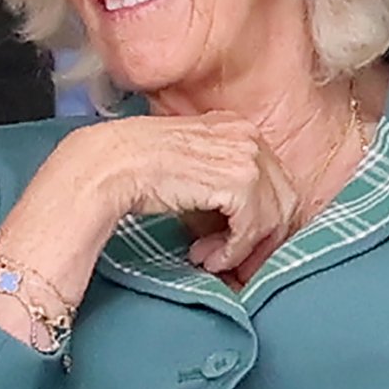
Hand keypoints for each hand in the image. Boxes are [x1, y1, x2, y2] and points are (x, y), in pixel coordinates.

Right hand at [0, 112, 298, 336]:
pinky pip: (254, 226)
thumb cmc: (136, 172)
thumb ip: (217, 183)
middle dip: (260, 239)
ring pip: (272, 216)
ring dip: (242, 248)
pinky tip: (205, 258)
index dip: (261, 220)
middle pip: (283, 198)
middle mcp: (246, 134)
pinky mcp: (238, 180)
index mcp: (235, 126)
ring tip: (207, 260)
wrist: (105, 168)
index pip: (272, 178)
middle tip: (227, 263)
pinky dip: (234, 250)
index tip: (235, 248)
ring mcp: (245, 155)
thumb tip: (242, 227)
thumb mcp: (186, 170)